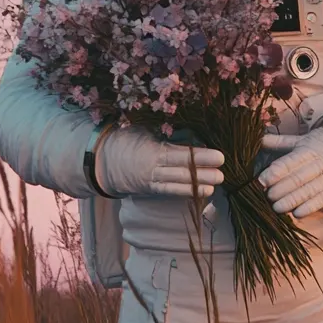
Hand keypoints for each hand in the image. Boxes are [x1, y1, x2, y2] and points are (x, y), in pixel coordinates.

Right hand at [96, 126, 224, 197]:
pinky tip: (199, 192)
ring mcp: (151, 182)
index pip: (182, 155)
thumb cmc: (124, 138)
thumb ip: (165, 133)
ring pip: (177, 185)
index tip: (219, 156)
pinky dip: (184, 192)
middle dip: (203, 174)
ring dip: (197, 186)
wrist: (99, 160)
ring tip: (215, 186)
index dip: (201, 157)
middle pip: (182, 172)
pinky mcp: (149, 190)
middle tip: (223, 174)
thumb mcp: (144, 130)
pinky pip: (168, 192)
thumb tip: (189, 132)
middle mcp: (153, 170)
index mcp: (153, 151)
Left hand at [256, 127, 322, 218]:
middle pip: (299, 177)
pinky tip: (297, 214)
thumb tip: (257, 138)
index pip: (290, 161)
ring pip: (310, 190)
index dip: (276, 172)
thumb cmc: (318, 146)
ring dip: (293, 200)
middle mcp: (319, 163)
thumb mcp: (300, 140)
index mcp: (308, 149)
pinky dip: (310, 207)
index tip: (261, 181)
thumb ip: (278, 142)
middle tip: (267, 196)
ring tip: (276, 208)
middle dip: (282, 188)